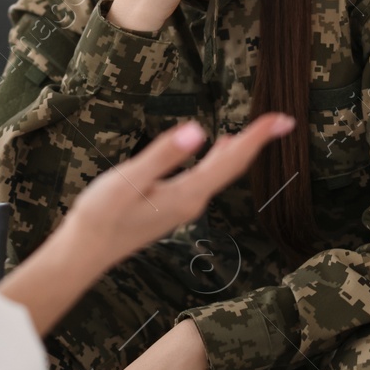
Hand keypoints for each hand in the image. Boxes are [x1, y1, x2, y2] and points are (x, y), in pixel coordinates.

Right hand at [58, 112, 295, 272]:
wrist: (86, 250)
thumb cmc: (101, 215)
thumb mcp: (129, 180)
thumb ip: (163, 155)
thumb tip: (198, 131)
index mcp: (187, 193)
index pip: (231, 161)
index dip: (258, 137)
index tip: (283, 119)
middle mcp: (193, 202)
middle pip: (232, 167)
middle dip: (257, 141)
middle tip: (282, 120)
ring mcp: (184, 206)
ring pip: (220, 173)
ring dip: (239, 151)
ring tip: (257, 131)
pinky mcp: (172, 206)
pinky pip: (206, 178)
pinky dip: (218, 160)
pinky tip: (214, 150)